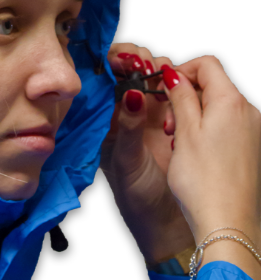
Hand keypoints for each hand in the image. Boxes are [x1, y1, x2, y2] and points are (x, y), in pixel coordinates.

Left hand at [100, 43, 193, 263]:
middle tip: (144, 65)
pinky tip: (176, 96)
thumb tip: (130, 94)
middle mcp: (125, 112)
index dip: (109, 63)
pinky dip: (179, 85)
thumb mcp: (126, 162)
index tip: (120, 59)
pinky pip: (177, 90)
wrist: (164, 221)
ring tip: (160, 80)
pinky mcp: (174, 117)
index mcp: (105, 121)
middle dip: (137, 59)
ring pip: (155, 75)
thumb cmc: (136, 197)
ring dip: (159, 71)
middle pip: (130, 69)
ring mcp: (150, 113)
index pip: (102, 80)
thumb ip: (127, 129)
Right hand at [163, 57, 260, 272]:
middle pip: (213, 85)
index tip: (163, 88)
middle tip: (168, 123)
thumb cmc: (204, 183)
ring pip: (218, 108)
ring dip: (193, 117)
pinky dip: (206, 132)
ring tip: (178, 142)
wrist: (226, 221)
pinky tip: (193, 155)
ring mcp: (252, 130)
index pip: (206, 64)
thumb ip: (179, 97)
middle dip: (185, 97)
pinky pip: (226, 127)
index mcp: (231, 102)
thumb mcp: (183, 132)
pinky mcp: (250, 148)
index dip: (180, 71)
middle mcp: (248, 111)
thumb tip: (173, 75)